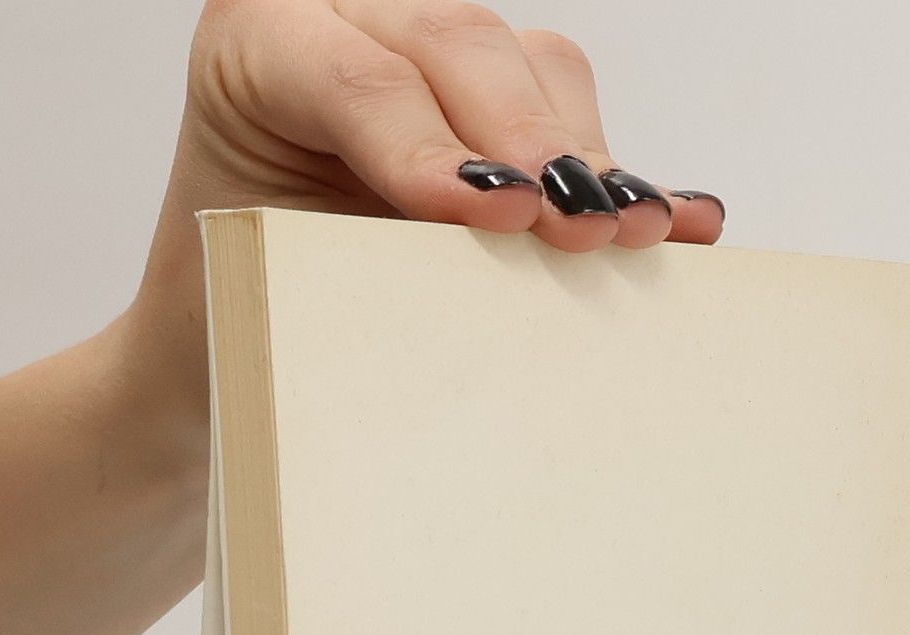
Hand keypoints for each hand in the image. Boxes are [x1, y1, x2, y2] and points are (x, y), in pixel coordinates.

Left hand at [125, 0, 723, 422]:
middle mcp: (345, 18)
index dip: (424, 143)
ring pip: (532, 65)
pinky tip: (676, 220)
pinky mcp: (494, 99)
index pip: (353, 75)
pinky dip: (624, 172)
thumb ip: (351, 258)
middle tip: (580, 227)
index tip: (489, 214)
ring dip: (586, 157)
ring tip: (632, 231)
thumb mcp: (271, 280)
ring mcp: (428, 52)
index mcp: (257, 44)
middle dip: (528, 139)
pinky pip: (573, 110)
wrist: (233, 327)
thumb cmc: (239, 305)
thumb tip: (482, 271)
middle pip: (458, 45)